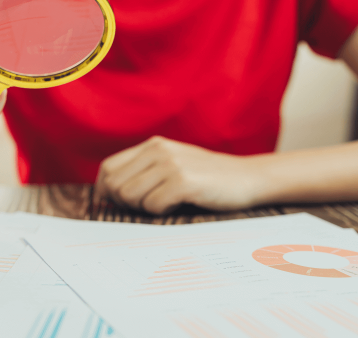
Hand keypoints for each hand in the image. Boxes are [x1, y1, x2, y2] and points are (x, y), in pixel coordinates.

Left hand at [96, 136, 270, 213]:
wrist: (250, 179)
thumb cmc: (208, 179)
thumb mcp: (173, 165)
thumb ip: (144, 172)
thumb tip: (106, 194)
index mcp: (152, 146)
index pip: (108, 168)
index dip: (106, 191)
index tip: (117, 205)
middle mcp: (158, 150)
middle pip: (115, 185)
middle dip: (125, 203)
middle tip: (147, 208)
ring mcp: (171, 164)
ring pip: (130, 196)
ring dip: (145, 208)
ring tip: (167, 204)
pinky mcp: (183, 181)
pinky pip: (153, 206)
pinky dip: (162, 212)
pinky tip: (179, 206)